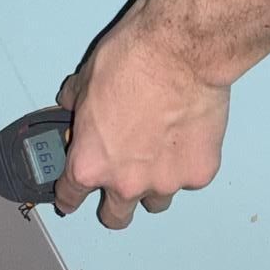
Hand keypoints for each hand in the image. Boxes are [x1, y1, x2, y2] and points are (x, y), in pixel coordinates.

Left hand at [53, 0, 229, 227]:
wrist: (181, 52)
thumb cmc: (131, 61)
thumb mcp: (86, 80)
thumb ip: (77, 104)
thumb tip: (72, 103)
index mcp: (90, 164)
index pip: (71, 197)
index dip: (70, 196)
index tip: (73, 195)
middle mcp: (125, 183)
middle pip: (116, 218)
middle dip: (115, 206)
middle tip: (121, 185)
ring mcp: (166, 183)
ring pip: (157, 201)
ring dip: (155, 184)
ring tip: (162, 152)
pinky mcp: (199, 174)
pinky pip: (189, 177)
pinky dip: (187, 162)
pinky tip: (189, 134)